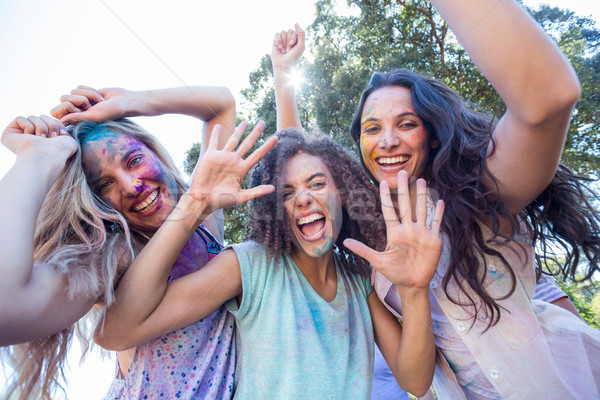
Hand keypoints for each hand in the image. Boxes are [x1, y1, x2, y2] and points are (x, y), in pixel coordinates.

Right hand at [2, 115, 76, 161]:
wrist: (47, 158)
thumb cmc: (59, 152)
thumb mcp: (68, 139)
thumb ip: (64, 131)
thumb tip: (60, 130)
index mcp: (45, 139)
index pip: (51, 120)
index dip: (56, 125)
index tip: (59, 136)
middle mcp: (32, 138)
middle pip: (42, 117)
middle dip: (49, 125)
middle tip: (48, 139)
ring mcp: (20, 136)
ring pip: (32, 117)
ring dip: (41, 127)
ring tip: (40, 140)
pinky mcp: (10, 134)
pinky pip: (20, 119)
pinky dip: (28, 126)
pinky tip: (29, 138)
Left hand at [51, 85, 141, 124]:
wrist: (123, 100)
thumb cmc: (111, 111)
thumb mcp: (93, 116)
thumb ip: (76, 118)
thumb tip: (60, 121)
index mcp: (76, 120)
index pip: (57, 111)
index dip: (67, 108)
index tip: (80, 110)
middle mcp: (76, 110)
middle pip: (63, 98)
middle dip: (79, 99)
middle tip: (91, 105)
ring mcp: (80, 100)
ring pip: (73, 91)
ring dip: (88, 94)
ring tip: (99, 101)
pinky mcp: (85, 91)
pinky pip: (79, 86)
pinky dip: (90, 89)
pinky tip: (99, 95)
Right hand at [187, 120, 277, 213]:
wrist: (203, 200)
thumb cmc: (222, 200)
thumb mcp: (242, 197)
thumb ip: (257, 191)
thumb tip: (273, 188)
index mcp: (242, 169)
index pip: (257, 155)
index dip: (267, 146)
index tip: (276, 138)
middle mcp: (234, 161)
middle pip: (248, 144)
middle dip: (255, 133)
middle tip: (263, 122)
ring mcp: (222, 157)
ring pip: (233, 140)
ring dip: (239, 130)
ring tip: (246, 121)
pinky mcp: (210, 156)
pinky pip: (214, 142)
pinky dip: (216, 134)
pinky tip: (218, 126)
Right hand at [272, 23, 304, 71]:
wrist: (283, 66)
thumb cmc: (293, 58)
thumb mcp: (301, 46)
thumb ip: (301, 34)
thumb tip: (295, 23)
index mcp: (298, 40)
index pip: (296, 31)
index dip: (293, 38)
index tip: (292, 46)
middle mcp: (290, 39)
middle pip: (290, 30)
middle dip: (288, 41)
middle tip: (288, 51)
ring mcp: (283, 40)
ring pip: (283, 32)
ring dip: (284, 42)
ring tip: (284, 51)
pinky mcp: (275, 42)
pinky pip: (276, 34)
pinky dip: (278, 40)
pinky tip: (279, 47)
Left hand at [344, 171, 444, 289]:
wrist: (412, 284)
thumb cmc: (395, 273)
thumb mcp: (378, 261)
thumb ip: (363, 250)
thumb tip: (345, 241)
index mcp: (394, 232)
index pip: (389, 210)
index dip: (386, 196)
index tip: (382, 182)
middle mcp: (408, 229)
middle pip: (406, 204)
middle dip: (404, 189)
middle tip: (403, 172)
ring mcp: (421, 233)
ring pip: (421, 210)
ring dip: (422, 195)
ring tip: (421, 180)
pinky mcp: (433, 239)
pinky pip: (436, 223)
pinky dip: (438, 213)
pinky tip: (440, 201)